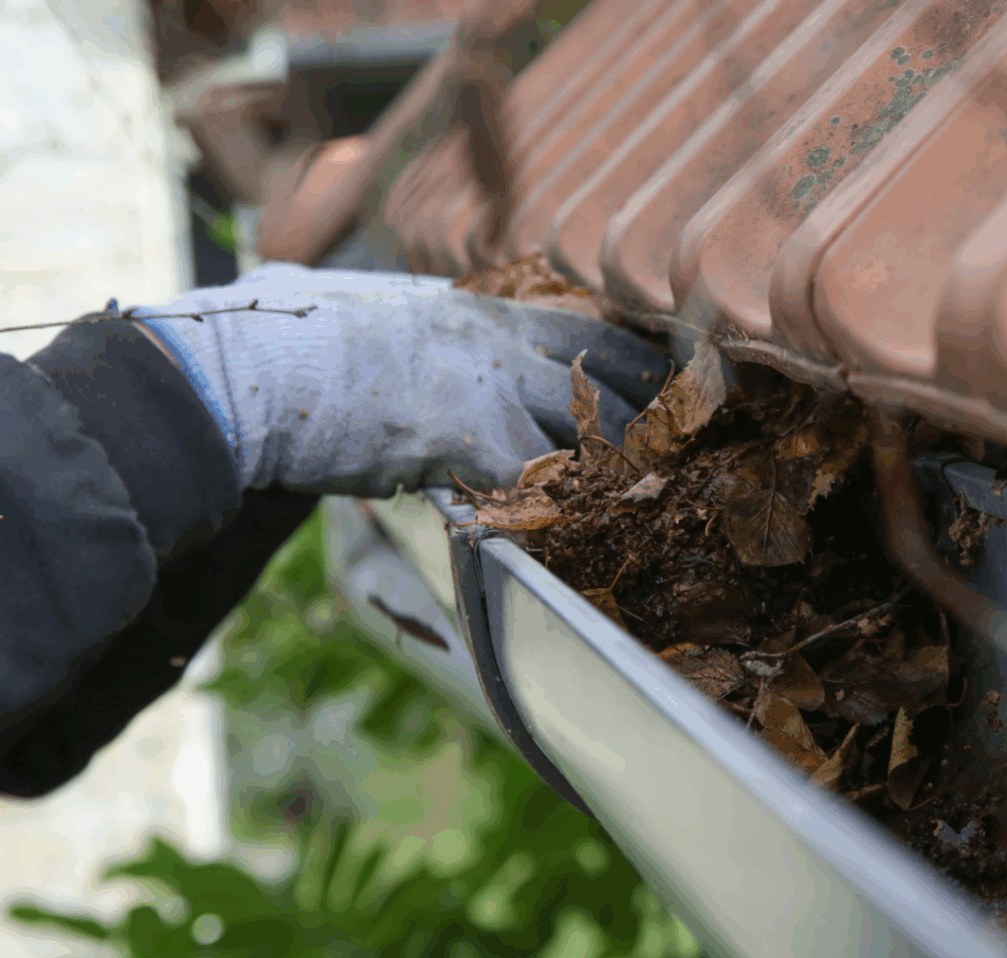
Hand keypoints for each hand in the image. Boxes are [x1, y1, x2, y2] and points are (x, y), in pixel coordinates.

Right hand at [135, 263, 668, 496]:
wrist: (253, 369)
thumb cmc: (287, 331)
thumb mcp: (360, 304)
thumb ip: (401, 313)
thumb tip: (387, 309)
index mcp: (471, 309)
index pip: (578, 326)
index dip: (622, 354)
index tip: (654, 374)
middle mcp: (495, 342)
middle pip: (602, 372)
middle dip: (644, 405)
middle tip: (680, 434)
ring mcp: (489, 388)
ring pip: (587, 428)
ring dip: (615, 464)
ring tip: (651, 491)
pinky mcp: (469, 441)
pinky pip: (540, 483)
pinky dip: (562, 508)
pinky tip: (581, 530)